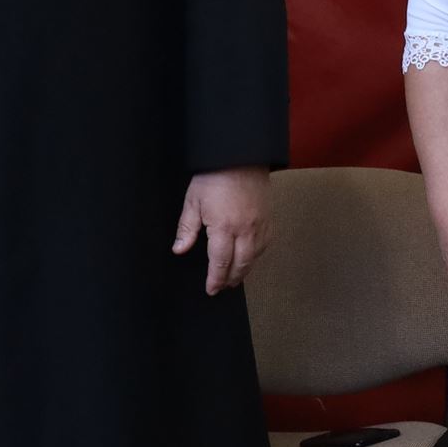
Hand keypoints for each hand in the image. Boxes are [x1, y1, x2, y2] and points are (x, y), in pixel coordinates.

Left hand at [174, 167, 270, 293]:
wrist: (241, 157)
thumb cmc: (214, 177)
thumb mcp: (193, 202)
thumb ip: (187, 229)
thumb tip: (179, 250)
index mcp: (224, 228)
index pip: (220, 263)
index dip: (215, 279)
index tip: (211, 290)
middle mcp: (245, 230)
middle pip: (241, 264)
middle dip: (230, 279)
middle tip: (222, 287)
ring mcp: (260, 225)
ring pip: (255, 257)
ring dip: (245, 270)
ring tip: (235, 277)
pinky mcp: (268, 218)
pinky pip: (265, 244)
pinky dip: (257, 255)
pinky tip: (250, 257)